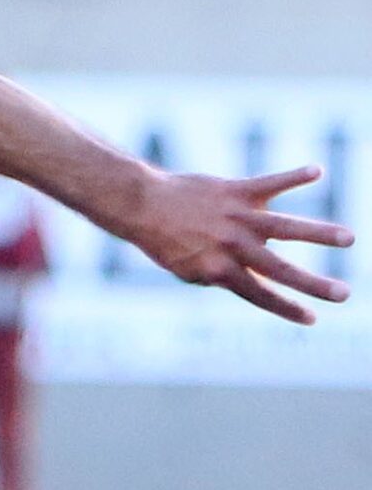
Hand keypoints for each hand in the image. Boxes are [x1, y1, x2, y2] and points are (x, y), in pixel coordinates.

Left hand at [121, 166, 352, 322]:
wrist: (142, 205)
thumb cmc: (165, 241)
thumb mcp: (189, 271)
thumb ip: (223, 277)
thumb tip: (254, 283)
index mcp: (221, 270)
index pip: (261, 295)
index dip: (287, 309)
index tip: (313, 318)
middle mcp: (232, 246)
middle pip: (281, 269)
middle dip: (314, 284)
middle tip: (345, 294)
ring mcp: (236, 217)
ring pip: (284, 226)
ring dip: (318, 232)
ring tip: (348, 238)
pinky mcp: (235, 191)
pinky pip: (269, 183)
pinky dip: (293, 177)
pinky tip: (316, 171)